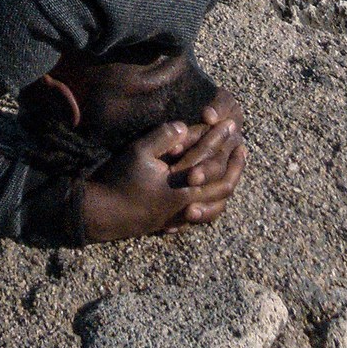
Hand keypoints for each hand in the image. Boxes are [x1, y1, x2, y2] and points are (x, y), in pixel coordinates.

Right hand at [78, 97, 247, 241]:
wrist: (104, 214)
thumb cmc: (120, 180)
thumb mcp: (138, 152)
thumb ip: (163, 137)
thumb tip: (185, 127)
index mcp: (181, 183)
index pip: (207, 156)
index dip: (218, 138)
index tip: (229, 124)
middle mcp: (187, 201)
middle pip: (222, 185)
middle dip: (234, 163)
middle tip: (242, 146)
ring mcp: (182, 215)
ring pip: (217, 205)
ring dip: (228, 185)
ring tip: (234, 171)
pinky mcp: (174, 223)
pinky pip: (204, 217)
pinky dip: (215, 205)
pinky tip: (215, 198)